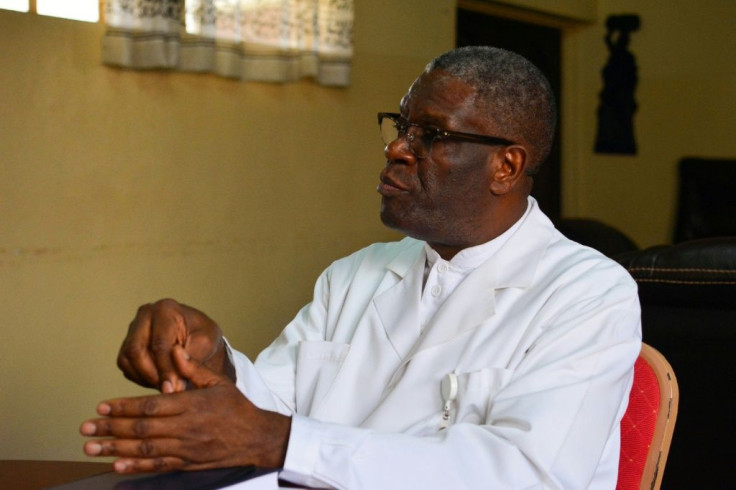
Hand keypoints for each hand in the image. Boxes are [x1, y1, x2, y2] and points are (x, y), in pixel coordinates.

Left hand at [81, 345, 290, 472]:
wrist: (258, 437)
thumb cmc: (237, 407)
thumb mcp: (219, 382)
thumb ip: (192, 369)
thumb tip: (173, 350)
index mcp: (191, 404)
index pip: (151, 405)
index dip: (123, 406)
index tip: (100, 406)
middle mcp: (186, 427)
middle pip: (142, 428)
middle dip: (110, 428)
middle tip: (85, 429)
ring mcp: (186, 448)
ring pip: (145, 449)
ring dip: (115, 449)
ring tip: (91, 448)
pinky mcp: (188, 463)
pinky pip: (159, 466)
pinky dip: (136, 466)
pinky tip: (117, 465)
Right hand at [118, 299, 232, 392]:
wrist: (197, 337)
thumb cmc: (204, 336)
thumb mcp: (206, 343)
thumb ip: (192, 361)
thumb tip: (173, 384)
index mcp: (166, 309)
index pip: (160, 343)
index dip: (166, 369)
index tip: (175, 389)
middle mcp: (145, 315)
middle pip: (136, 350)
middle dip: (153, 375)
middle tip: (168, 392)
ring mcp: (133, 330)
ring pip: (128, 360)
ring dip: (146, 378)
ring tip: (167, 387)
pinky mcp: (127, 345)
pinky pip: (126, 367)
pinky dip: (140, 379)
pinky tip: (159, 382)